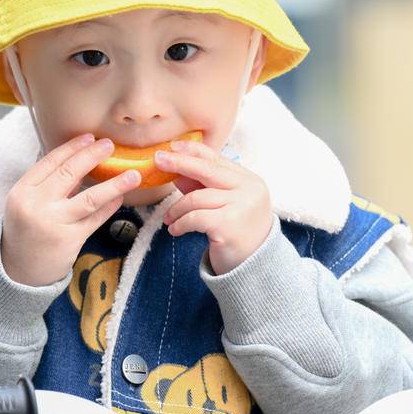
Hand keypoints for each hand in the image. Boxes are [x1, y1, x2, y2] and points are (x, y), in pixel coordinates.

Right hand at [1, 134, 142, 285]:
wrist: (17, 270)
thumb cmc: (25, 230)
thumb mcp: (25, 203)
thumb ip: (47, 184)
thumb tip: (79, 160)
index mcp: (22, 191)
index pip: (50, 161)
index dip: (72, 147)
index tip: (89, 137)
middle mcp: (36, 205)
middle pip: (69, 174)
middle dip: (92, 156)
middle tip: (109, 145)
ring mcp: (54, 224)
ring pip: (89, 198)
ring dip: (114, 184)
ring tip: (133, 174)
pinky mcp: (69, 240)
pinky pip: (95, 219)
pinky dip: (109, 207)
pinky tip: (121, 197)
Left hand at [155, 139, 273, 274]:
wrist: (254, 266)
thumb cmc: (237, 232)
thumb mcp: (223, 204)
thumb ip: (203, 187)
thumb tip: (176, 171)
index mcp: (249, 180)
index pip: (217, 158)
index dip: (192, 151)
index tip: (171, 147)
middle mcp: (249, 190)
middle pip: (207, 170)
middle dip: (179, 164)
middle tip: (158, 161)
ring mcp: (241, 207)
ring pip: (196, 197)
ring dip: (176, 208)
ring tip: (168, 219)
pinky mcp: (229, 226)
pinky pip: (194, 218)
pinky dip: (180, 223)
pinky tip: (175, 230)